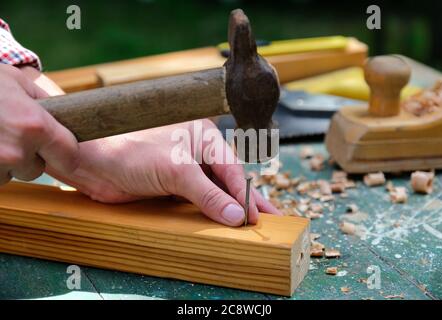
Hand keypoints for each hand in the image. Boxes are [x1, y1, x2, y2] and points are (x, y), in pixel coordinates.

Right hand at [0, 65, 78, 184]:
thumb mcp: (16, 81)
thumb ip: (44, 101)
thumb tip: (66, 116)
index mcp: (34, 126)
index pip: (70, 157)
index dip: (66, 153)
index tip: (62, 152)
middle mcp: (15, 151)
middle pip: (35, 170)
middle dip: (27, 156)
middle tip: (10, 133)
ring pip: (9, 176)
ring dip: (3, 163)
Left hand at [48, 120, 280, 225]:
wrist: (91, 161)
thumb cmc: (131, 151)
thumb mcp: (176, 171)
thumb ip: (208, 194)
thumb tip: (236, 215)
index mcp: (203, 136)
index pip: (231, 168)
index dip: (245, 194)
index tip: (255, 216)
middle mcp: (196, 150)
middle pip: (228, 178)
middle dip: (247, 198)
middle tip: (271, 217)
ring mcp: (183, 168)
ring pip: (213, 190)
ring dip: (230, 206)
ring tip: (251, 223)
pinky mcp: (171, 184)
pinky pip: (196, 199)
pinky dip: (209, 211)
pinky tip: (221, 221)